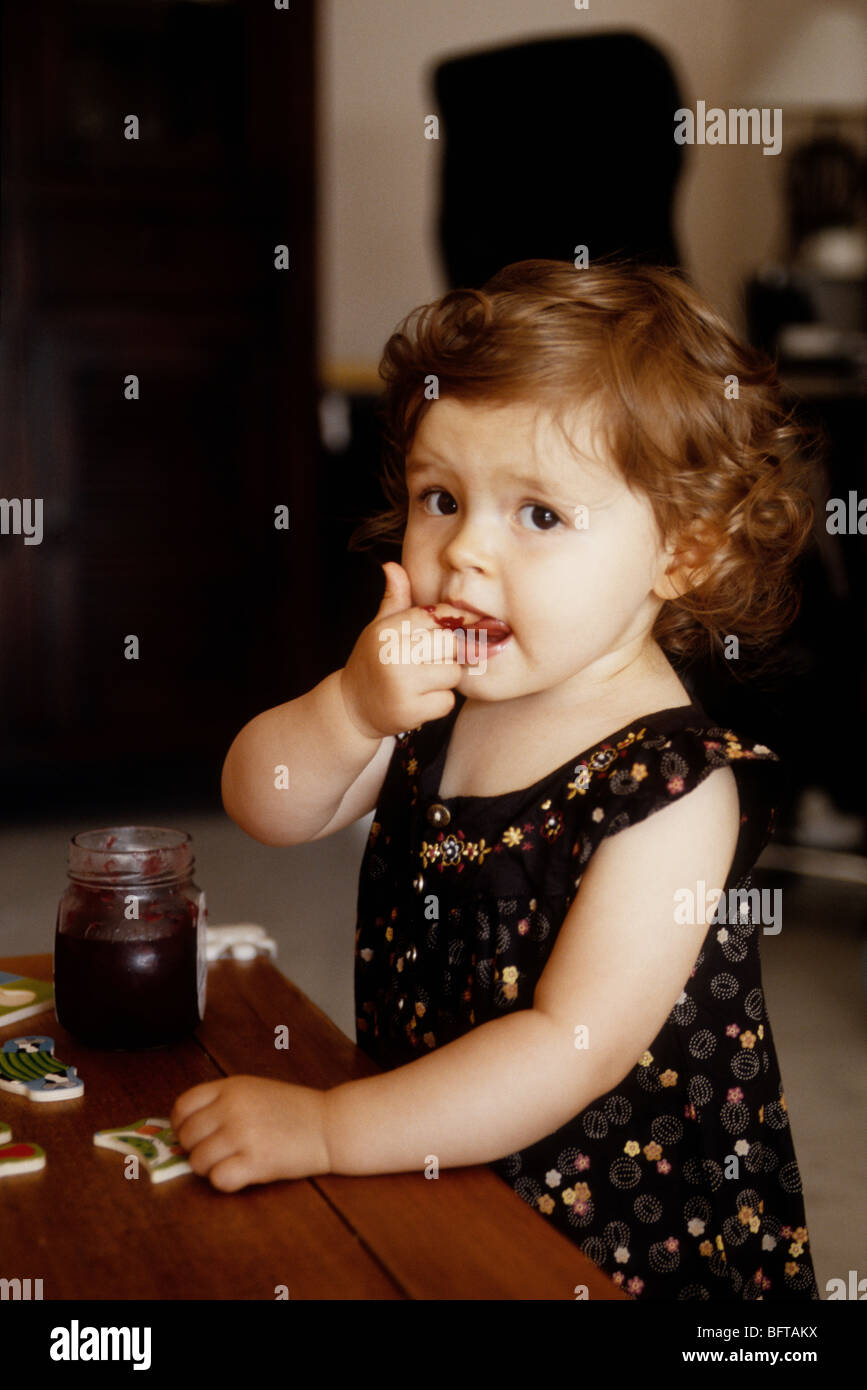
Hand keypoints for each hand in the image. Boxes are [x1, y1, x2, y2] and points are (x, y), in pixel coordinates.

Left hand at [170, 1075, 330, 1192]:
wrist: (329, 1125)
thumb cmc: (293, 1109)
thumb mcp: (254, 1090)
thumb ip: (222, 1102)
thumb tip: (186, 1128)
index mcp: (231, 1087)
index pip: (183, 1106)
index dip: (180, 1125)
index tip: (191, 1134)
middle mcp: (232, 1108)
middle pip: (187, 1136)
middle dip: (196, 1148)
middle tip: (216, 1151)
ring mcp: (243, 1134)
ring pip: (198, 1161)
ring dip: (209, 1167)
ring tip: (230, 1162)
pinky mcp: (255, 1162)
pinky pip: (218, 1179)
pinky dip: (225, 1180)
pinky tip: (241, 1172)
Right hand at [340, 560, 462, 739]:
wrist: (351, 708)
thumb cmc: (372, 662)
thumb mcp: (379, 628)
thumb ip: (394, 599)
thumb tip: (392, 566)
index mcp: (387, 630)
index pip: (436, 616)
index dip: (457, 619)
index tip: (470, 624)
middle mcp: (392, 654)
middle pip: (451, 644)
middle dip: (449, 653)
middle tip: (431, 660)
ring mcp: (401, 685)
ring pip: (453, 674)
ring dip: (444, 680)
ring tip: (422, 681)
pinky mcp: (410, 711)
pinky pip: (447, 702)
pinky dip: (438, 703)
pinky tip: (419, 701)